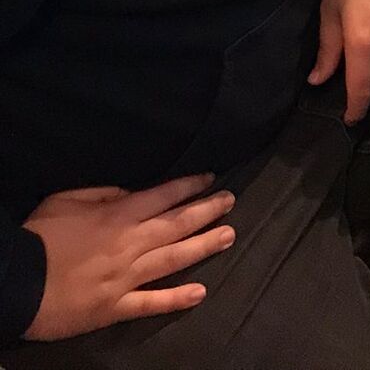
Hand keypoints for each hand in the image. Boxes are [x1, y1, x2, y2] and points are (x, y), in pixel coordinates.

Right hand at [22, 175, 234, 340]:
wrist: (18, 282)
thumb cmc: (39, 237)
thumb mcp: (67, 198)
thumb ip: (103, 193)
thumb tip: (130, 192)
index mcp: (118, 214)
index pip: (164, 195)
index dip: (190, 186)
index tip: (211, 179)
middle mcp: (130, 243)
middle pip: (177, 224)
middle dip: (207, 210)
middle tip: (231, 201)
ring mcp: (125, 277)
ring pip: (173, 259)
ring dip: (204, 246)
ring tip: (229, 235)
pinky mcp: (115, 307)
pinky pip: (151, 303)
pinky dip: (177, 298)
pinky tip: (200, 292)